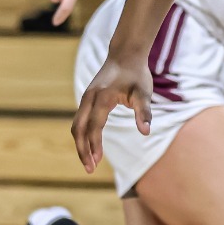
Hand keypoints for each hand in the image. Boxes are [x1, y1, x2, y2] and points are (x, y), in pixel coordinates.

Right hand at [73, 53, 151, 172]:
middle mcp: (89, 98)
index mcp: (102, 98)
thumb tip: (146, 132)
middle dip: (82, 150)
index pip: (94, 126)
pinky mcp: (87, 99)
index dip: (94, 145)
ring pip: (77, 125)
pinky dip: (82, 135)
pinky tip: (90, 146)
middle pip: (78, 128)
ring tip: (90, 161)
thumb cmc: (137, 75)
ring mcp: (86, 98)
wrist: (125, 55)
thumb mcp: (144, 93)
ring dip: (81, 144)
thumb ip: (145, 112)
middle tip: (89, 169)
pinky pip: (80, 120)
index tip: (97, 162)